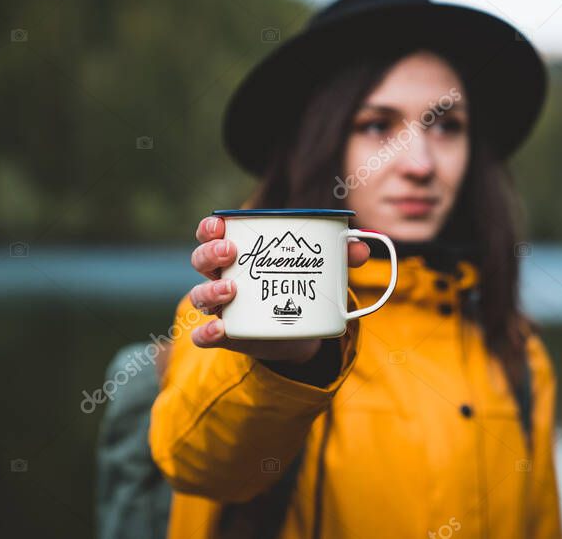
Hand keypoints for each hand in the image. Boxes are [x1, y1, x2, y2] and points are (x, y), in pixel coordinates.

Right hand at [187, 215, 370, 362]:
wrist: (300, 330)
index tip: (221, 224)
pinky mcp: (227, 335)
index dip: (210, 227)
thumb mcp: (318, 269)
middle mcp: (222, 276)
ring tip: (232, 289)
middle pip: (201, 260)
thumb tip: (362, 249)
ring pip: (199, 295)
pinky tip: (219, 330)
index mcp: (239, 253)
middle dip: (210, 253)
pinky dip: (206, 333)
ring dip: (210, 290)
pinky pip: (204, 336)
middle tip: (230, 252)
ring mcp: (222, 307)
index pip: (212, 233)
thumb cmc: (300, 285)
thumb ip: (339, 257)